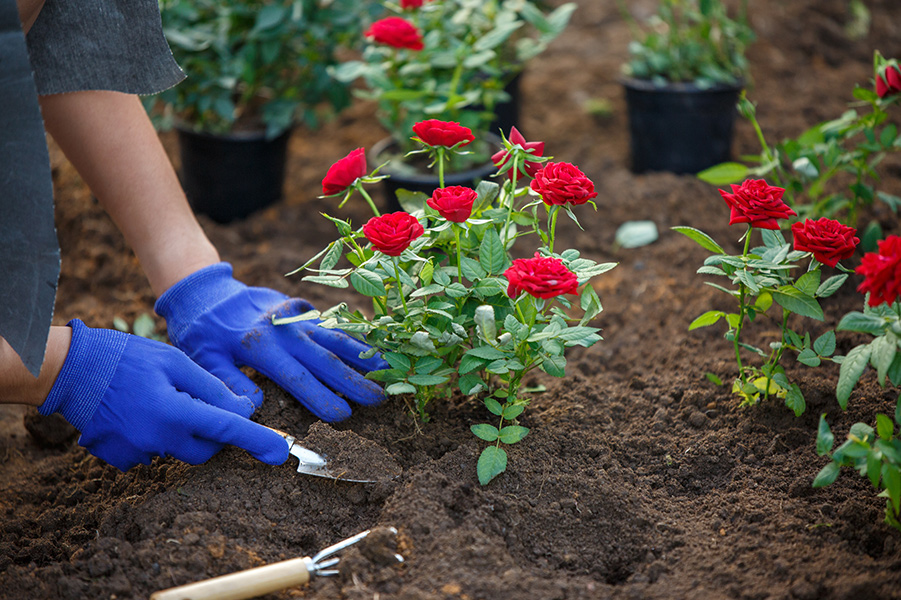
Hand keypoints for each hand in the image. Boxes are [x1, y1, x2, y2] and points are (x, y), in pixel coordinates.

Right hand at [39, 320, 288, 470]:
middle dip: (214, 433)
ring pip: (179, 450)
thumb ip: (211, 388)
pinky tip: (139, 412)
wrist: (69, 370)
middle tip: (199, 403)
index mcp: (174, 412)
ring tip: (158, 399)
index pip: (227, 430)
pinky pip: (153, 453)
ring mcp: (137, 453)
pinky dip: (156, 436)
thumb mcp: (174, 362)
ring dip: (181, 431)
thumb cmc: (125, 358)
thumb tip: (243, 409)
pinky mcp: (121, 459)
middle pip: (206, 450)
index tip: (281, 453)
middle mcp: (157, 440)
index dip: (258, 440)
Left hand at [154, 263, 386, 420]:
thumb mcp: (202, 359)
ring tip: (385, 368)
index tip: (343, 416)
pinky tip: (369, 345)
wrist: (206, 290)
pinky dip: (351, 336)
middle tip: (379, 399)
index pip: (297, 377)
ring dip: (360, 354)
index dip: (321, 397)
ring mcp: (295, 318)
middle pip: (324, 359)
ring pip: (333, 338)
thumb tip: (253, 408)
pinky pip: (330, 324)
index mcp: (260, 346)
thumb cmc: (201, 331)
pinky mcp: (300, 310)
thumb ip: (227, 382)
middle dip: (353, 381)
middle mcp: (284, 330)